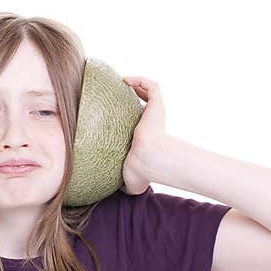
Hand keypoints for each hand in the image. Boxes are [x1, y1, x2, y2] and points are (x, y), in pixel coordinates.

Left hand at [120, 75, 165, 194]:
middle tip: (114, 94)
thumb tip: (112, 190)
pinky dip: (141, 80)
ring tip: (121, 81)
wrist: (147, 159)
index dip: (128, 117)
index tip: (113, 115)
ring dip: (138, 84)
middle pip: (144, 106)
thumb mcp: (130, 183)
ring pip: (150, 92)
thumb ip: (121, 184)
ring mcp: (156, 114)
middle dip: (131, 98)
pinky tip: (125, 80)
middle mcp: (152, 124)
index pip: (139, 124)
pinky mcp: (158, 106)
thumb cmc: (140, 172)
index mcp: (146, 138)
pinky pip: (152, 86)